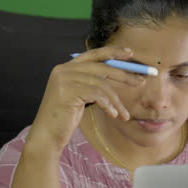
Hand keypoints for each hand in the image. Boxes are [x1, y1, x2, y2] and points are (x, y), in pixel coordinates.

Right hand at [26, 46, 144, 153]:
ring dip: (117, 100)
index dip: (113, 52)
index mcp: (67, 67)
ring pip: (102, 84)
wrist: (47, 135)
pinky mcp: (67, 92)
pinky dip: (108, 105)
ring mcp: (64, 79)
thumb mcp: (81, 95)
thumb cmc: (66, 117)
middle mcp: (64, 70)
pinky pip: (97, 94)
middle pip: (102, 67)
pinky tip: (113, 115)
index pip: (94, 54)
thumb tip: (120, 74)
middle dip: (124, 74)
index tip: (130, 53)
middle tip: (140, 81)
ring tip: (124, 114)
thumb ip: (93, 81)